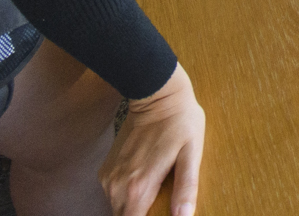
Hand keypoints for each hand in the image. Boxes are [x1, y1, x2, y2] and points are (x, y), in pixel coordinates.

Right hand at [101, 64, 204, 215]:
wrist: (156, 94)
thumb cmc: (180, 121)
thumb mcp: (192, 153)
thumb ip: (186, 188)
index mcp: (139, 187)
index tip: (159, 214)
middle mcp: (118, 186)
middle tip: (159, 204)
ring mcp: (110, 177)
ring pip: (116, 209)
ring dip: (132, 208)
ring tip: (153, 195)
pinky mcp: (107, 169)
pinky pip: (113, 195)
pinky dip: (125, 197)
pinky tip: (143, 185)